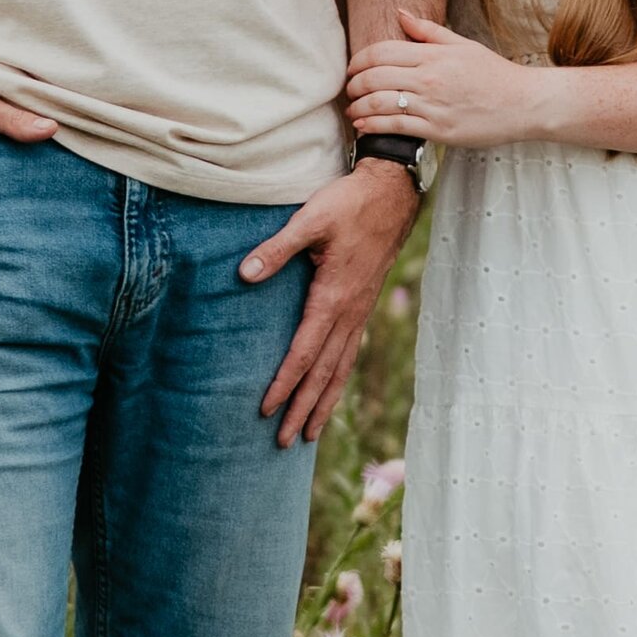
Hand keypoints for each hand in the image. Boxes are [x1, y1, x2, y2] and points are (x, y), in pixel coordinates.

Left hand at [240, 160, 418, 445]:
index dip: (285, 383)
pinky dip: (338, 379)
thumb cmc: (348, 203)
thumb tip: (244, 274)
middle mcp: (349, 312)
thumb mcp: (310, 219)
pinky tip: (330, 392)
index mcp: (333, 297)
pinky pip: (350, 353)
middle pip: (324, 373)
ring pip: (341, 369)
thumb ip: (276, 249)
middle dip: (304, 409)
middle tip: (285, 443)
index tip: (267, 410)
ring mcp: (360, 311)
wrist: (391, 193)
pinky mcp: (364, 305)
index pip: (304, 352)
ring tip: (310, 434)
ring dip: (323, 403)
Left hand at [345, 6, 545, 152]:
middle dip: (354, 84)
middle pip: (375, 77)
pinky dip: (373, 126)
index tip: (352, 68)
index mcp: (434, 55)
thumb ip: (428, 32)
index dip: (359, 60)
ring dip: (358, 107)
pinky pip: (395, 126)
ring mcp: (432, 105)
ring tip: (353, 110)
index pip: (382, 52)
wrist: (524, 103)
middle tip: (349, 89)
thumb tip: (400, 13)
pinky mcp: (437, 129)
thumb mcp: (463, 45)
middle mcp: (429, 78)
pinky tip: (363, 126)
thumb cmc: (495, 75)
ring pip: (380, 103)